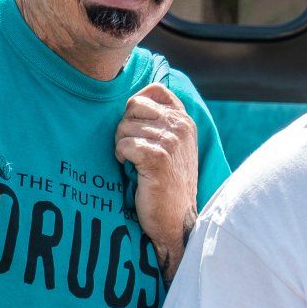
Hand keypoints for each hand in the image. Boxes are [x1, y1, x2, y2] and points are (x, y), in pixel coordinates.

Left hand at [116, 83, 199, 266]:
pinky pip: (124, 144)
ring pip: (124, 126)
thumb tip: (132, 101)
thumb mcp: (174, 145)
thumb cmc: (167, 181)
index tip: (138, 127)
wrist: (175, 217)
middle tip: (133, 149)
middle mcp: (181, 126)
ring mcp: (171, 141)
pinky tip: (132, 169)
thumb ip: (162, 120)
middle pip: (133, 106)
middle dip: (125, 126)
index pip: (155, 90)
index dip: (137, 106)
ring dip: (122, 145)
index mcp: (185, 120)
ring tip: (135, 163)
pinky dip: (122, 157)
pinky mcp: (158, 157)